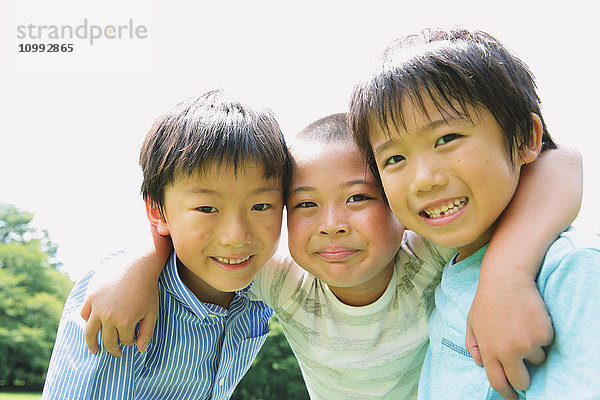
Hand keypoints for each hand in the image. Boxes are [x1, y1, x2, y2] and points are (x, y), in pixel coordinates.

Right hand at [79, 223, 170, 356]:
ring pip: (90, 332)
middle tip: (116, 354)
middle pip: (107, 341)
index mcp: (125, 322)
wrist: (137, 266)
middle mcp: (108, 317)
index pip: (124, 340)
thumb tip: (140, 350)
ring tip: (94, 350)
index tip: (133, 339)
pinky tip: (92, 326)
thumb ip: (147, 333)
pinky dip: (87, 321)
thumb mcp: (152, 312)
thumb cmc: (147, 289)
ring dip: (91, 344)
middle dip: (113, 349)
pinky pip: (84, 314)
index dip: (130, 342)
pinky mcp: (91, 296)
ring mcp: (97, 307)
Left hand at [466, 273, 553, 398]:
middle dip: (523, 378)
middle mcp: (508, 351)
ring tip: (521, 327)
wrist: (506, 279)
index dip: (507, 393)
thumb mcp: (472, 322)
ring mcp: (527, 344)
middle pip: (522, 381)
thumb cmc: (487, 300)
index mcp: (489, 350)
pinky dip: (541, 335)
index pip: (498, 382)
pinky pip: (546, 344)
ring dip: (532, 350)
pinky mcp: (543, 335)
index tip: (513, 397)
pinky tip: (529, 319)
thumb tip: (480, 363)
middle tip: (523, 368)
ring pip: (536, 360)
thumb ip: (473, 345)